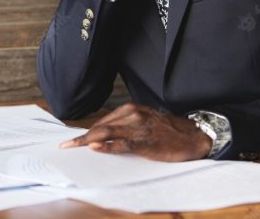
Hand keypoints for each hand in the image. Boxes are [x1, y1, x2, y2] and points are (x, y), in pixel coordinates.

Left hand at [60, 103, 210, 161]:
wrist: (193, 136)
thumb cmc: (167, 130)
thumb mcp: (145, 121)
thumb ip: (126, 125)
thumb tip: (104, 135)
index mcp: (131, 110)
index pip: (103, 121)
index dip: (86, 131)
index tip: (72, 138)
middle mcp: (133, 115)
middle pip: (101, 127)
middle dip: (81, 137)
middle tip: (66, 145)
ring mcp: (138, 128)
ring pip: (107, 134)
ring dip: (87, 141)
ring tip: (73, 147)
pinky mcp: (145, 142)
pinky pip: (122, 144)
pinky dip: (108, 146)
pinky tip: (96, 149)